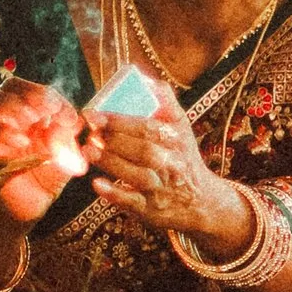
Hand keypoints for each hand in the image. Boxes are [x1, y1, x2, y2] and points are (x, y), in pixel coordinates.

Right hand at [0, 81, 86, 225]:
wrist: (35, 203)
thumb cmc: (52, 172)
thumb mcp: (69, 151)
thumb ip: (72, 134)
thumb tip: (76, 119)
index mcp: (31, 109)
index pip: (30, 86)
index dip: (43, 94)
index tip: (61, 112)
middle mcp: (10, 115)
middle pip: (5, 85)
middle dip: (23, 94)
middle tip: (38, 115)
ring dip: (9, 107)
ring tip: (27, 127)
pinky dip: (2, 133)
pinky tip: (21, 144)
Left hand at [84, 108, 254, 257]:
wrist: (202, 202)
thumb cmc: (183, 159)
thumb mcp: (182, 130)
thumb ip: (166, 104)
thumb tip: (147, 80)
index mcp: (178, 141)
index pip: (149, 128)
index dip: (120, 121)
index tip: (95, 114)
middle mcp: (173, 165)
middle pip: (144, 150)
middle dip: (114, 140)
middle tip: (89, 131)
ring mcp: (163, 189)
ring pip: (137, 175)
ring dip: (111, 162)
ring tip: (89, 150)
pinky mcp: (152, 211)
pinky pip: (133, 203)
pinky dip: (114, 193)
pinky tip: (97, 184)